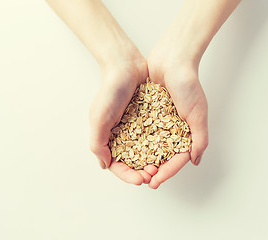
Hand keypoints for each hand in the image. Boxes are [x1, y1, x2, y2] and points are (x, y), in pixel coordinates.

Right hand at [89, 55, 157, 184]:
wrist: (126, 66)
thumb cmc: (109, 91)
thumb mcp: (98, 118)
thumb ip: (98, 143)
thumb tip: (104, 165)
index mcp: (108, 138)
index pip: (117, 164)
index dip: (128, 175)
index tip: (140, 180)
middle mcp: (123, 136)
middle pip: (133, 162)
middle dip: (142, 171)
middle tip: (153, 176)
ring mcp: (137, 128)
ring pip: (146, 152)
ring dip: (153, 162)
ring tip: (161, 166)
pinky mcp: (149, 119)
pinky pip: (156, 136)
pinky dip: (161, 146)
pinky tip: (169, 151)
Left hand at [146, 49, 208, 188]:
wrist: (172, 59)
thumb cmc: (188, 84)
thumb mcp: (198, 113)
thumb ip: (199, 138)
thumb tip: (195, 161)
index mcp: (187, 132)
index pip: (177, 159)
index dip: (167, 172)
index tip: (155, 181)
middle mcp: (173, 129)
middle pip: (162, 156)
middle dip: (153, 169)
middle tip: (142, 179)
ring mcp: (159, 122)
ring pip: (150, 146)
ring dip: (142, 159)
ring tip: (132, 168)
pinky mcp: (147, 112)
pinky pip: (140, 130)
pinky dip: (134, 141)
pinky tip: (125, 150)